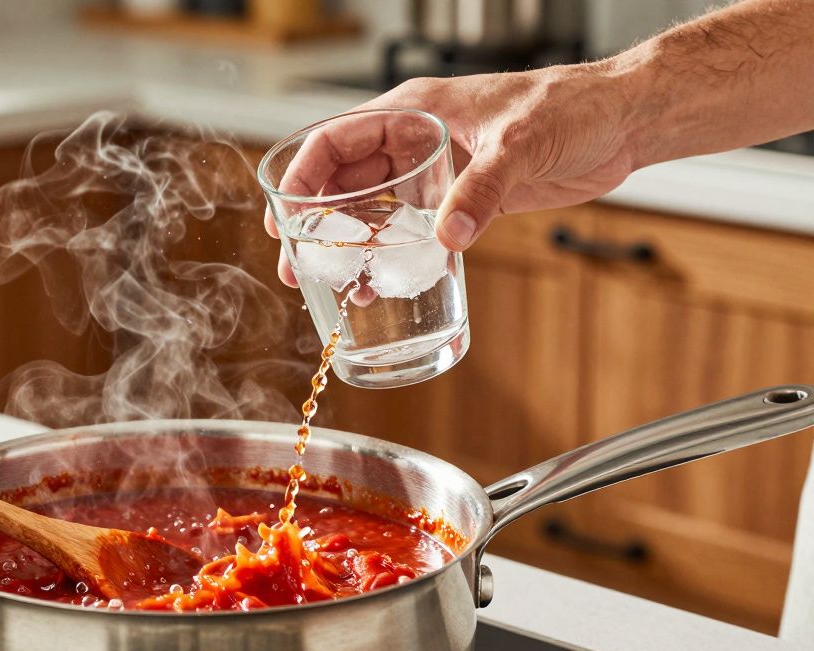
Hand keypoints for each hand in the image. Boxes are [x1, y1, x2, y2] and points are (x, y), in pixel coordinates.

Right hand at [267, 62, 638, 286]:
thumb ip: (480, 191)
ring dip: (346, 246)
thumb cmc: (571, 107)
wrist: (620, 122)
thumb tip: (446, 238)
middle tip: (299, 269)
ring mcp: (432, 171)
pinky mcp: (455, 197)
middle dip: (314, 225)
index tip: (286, 221)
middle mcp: (413, 140)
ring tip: (333, 286)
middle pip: (341, 182)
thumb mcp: (519, 146)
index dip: (303, 180)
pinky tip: (378, 283)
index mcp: (412, 109)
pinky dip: (386, 255)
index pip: (334, 141)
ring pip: (369, 209)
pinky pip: (406, 229)